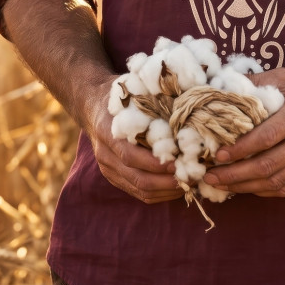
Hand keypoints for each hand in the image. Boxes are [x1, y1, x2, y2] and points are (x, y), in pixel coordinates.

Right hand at [83, 79, 182, 204]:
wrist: (91, 106)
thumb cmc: (119, 96)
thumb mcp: (131, 91)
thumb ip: (150, 99)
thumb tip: (184, 102)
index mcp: (106, 131)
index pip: (130, 156)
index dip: (155, 163)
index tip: (179, 162)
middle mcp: (105, 154)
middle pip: (137, 178)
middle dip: (167, 182)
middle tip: (193, 176)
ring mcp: (108, 169)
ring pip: (139, 190)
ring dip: (167, 191)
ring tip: (190, 182)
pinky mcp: (114, 178)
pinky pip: (138, 193)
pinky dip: (160, 193)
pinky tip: (178, 185)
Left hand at [203, 66, 284, 197]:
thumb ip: (256, 82)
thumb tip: (221, 85)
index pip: (265, 139)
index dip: (239, 151)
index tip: (216, 156)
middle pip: (267, 166)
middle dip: (234, 175)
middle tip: (209, 176)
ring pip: (275, 182)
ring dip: (244, 186)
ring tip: (221, 185)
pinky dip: (264, 190)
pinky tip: (246, 187)